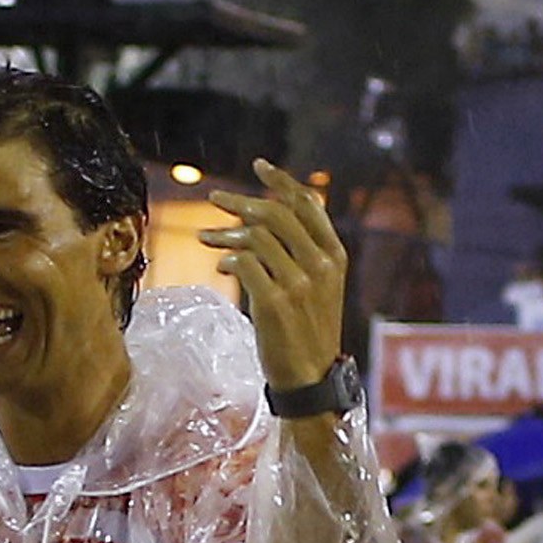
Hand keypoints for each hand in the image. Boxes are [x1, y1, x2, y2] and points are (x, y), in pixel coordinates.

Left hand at [200, 159, 346, 390]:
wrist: (310, 376)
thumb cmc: (308, 329)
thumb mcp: (319, 285)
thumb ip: (300, 252)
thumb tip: (257, 221)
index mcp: (335, 255)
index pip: (308, 204)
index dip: (282, 182)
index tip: (259, 166)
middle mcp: (321, 265)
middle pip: (277, 214)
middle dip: (242, 202)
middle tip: (216, 198)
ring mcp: (299, 284)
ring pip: (256, 237)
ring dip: (227, 235)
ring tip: (206, 238)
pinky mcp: (275, 303)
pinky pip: (245, 264)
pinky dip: (229, 259)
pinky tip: (222, 265)